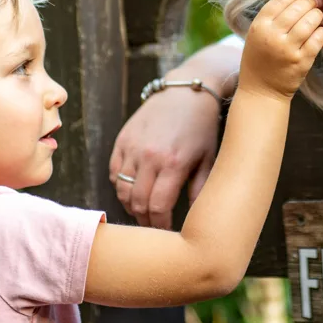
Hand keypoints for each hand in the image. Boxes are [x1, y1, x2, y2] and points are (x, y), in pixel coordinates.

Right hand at [109, 42, 241, 229]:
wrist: (186, 92)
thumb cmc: (202, 127)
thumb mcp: (208, 159)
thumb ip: (201, 190)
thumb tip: (199, 220)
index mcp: (173, 163)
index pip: (157, 207)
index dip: (160, 225)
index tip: (166, 231)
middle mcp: (149, 156)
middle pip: (137, 202)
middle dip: (144, 220)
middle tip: (153, 225)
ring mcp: (133, 146)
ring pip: (122, 190)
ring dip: (130, 205)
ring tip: (142, 210)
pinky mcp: (123, 139)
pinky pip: (114, 172)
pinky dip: (121, 185)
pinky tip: (133, 189)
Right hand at [238, 0, 322, 101]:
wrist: (261, 91)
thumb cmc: (260, 59)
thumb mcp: (257, 34)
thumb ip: (272, 17)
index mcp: (259, 26)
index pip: (281, 0)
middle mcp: (272, 36)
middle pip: (298, 8)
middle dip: (310, 1)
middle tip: (316, 1)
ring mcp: (288, 49)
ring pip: (310, 21)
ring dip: (317, 15)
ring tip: (317, 16)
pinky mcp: (302, 61)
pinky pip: (318, 39)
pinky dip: (321, 32)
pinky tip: (319, 32)